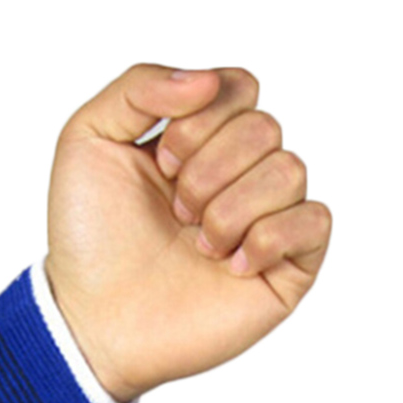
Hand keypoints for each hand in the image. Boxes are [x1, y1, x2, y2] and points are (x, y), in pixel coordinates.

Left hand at [44, 64, 331, 402]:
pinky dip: (270, 237)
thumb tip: (208, 81)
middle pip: (265, 127)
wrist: (95, 320)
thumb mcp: (87, 138)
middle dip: (210, 168)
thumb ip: (140, 86)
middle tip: (176, 213)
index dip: (202, 117)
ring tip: (200, 245)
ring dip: (233, 207)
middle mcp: (239, 179)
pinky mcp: (286, 271)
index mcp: (201, 143)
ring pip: (291, 170)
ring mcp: (266, 224)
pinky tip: (232, 266)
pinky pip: (315, 221)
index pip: (240, 89)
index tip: (160, 163)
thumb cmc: (88, 241)